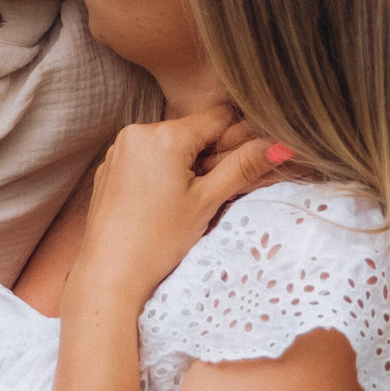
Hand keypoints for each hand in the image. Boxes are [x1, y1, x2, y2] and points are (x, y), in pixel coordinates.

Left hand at [65, 105, 288, 310]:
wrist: (109, 273)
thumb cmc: (158, 241)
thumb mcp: (207, 201)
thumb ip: (243, 167)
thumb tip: (280, 144)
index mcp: (163, 134)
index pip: (219, 116)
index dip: (238, 138)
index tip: (244, 164)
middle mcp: (136, 132)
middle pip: (193, 131)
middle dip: (210, 156)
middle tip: (214, 192)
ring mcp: (118, 150)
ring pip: (170, 145)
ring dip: (187, 165)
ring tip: (185, 203)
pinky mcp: (109, 168)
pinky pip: (146, 158)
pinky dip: (162, 172)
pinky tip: (163, 205)